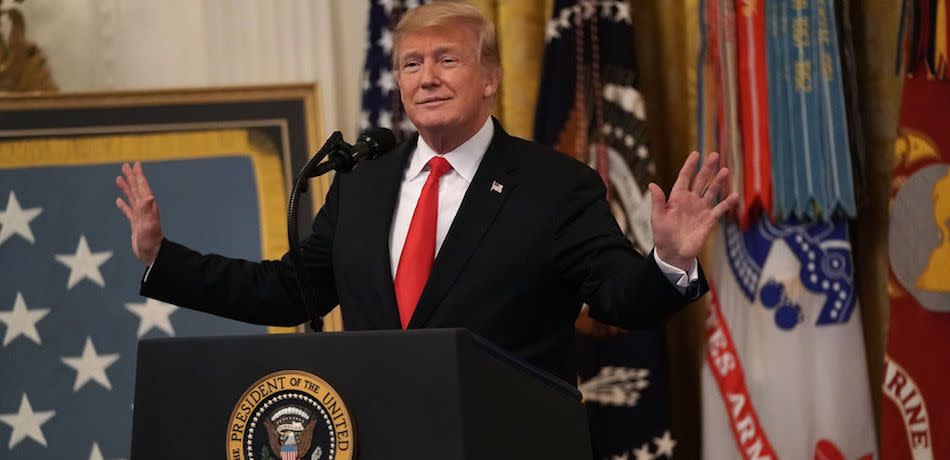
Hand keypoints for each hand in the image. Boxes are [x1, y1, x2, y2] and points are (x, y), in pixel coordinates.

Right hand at [115, 161, 163, 264]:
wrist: (152, 254)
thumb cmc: (151, 241)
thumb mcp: (149, 224)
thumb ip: (148, 210)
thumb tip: (149, 196)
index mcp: (148, 207)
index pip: (142, 187)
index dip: (139, 175)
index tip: (136, 164)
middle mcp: (145, 209)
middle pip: (136, 189)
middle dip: (131, 177)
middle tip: (125, 165)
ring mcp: (140, 216)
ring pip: (131, 198)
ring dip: (126, 187)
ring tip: (118, 178)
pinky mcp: (136, 224)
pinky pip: (128, 211)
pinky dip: (123, 204)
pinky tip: (119, 201)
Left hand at [648, 151, 738, 270]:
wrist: (674, 253)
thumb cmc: (663, 236)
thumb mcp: (657, 218)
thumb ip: (658, 201)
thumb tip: (651, 184)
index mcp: (677, 197)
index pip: (684, 177)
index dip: (690, 166)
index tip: (696, 154)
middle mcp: (691, 200)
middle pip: (700, 180)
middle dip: (707, 168)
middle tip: (715, 155)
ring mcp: (701, 209)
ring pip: (711, 191)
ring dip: (718, 182)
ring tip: (725, 170)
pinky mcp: (709, 220)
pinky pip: (720, 209)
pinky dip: (727, 203)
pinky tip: (734, 195)